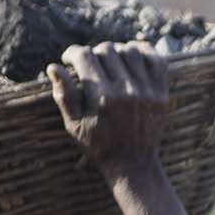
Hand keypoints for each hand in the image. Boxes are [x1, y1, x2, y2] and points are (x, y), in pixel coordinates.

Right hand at [48, 42, 169, 178]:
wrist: (134, 165)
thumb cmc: (99, 145)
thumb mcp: (74, 125)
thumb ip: (64, 95)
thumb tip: (53, 67)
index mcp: (103, 98)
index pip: (85, 56)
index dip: (72, 53)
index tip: (69, 59)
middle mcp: (127, 92)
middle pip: (107, 49)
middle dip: (93, 53)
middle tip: (90, 64)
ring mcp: (148, 92)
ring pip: (131, 50)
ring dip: (117, 51)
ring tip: (110, 61)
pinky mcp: (162, 94)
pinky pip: (157, 61)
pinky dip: (145, 52)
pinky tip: (132, 56)